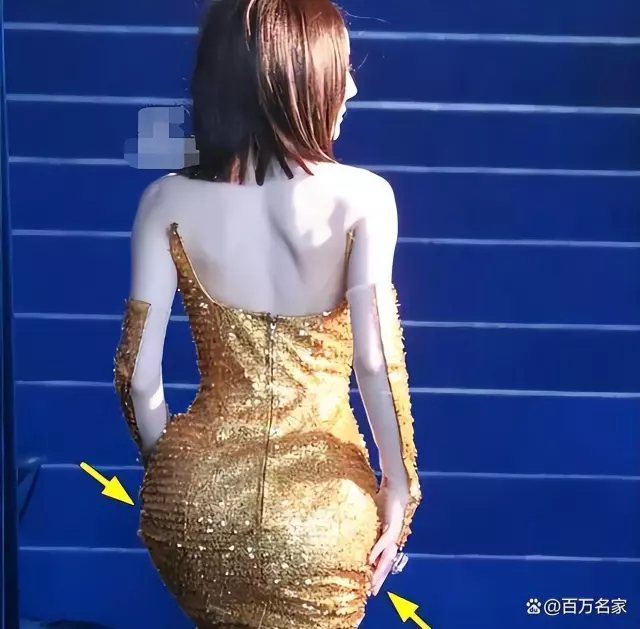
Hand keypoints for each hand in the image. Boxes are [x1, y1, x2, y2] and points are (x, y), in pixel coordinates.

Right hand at [369, 477, 408, 594]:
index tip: (369, 586)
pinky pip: (384, 542)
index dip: (377, 573)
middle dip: (379, 578)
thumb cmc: (383, 501)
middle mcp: (392, 540)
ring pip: (387, 557)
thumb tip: (352, 533)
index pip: (382, 560)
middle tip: (372, 592)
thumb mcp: (371, 517)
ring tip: (373, 582)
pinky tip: (371, 559)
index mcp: (387, 539)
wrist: (396, 487)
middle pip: (386, 564)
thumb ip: (366, 527)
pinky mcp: (393, 527)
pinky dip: (378, 551)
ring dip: (380, 570)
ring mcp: (393, 534)